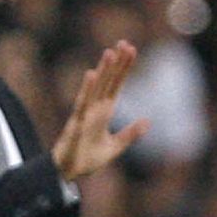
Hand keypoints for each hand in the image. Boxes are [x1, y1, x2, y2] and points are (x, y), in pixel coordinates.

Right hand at [50, 40, 149, 180]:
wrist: (69, 173)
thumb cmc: (87, 159)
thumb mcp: (115, 147)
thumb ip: (130, 134)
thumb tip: (147, 121)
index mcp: (104, 112)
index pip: (116, 85)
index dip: (124, 68)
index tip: (131, 49)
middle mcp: (95, 109)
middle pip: (108, 81)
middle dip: (116, 63)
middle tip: (124, 42)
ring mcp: (85, 114)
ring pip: (96, 88)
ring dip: (102, 70)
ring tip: (109, 53)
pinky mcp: (76, 124)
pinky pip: (82, 104)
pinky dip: (86, 89)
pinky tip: (91, 75)